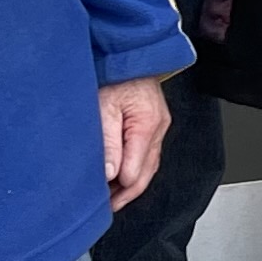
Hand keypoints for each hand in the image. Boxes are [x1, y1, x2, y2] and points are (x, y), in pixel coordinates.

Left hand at [102, 77, 170, 206]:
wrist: (127, 53)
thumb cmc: (115, 74)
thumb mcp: (103, 107)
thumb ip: (107, 142)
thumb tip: (110, 174)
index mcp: (148, 126)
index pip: (135, 171)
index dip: (118, 190)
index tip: (102, 201)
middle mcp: (159, 128)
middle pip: (146, 173)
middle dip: (127, 193)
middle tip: (108, 207)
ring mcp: (160, 126)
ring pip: (149, 166)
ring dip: (131, 183)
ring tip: (113, 197)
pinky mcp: (154, 124)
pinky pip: (148, 154)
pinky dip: (136, 168)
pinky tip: (123, 175)